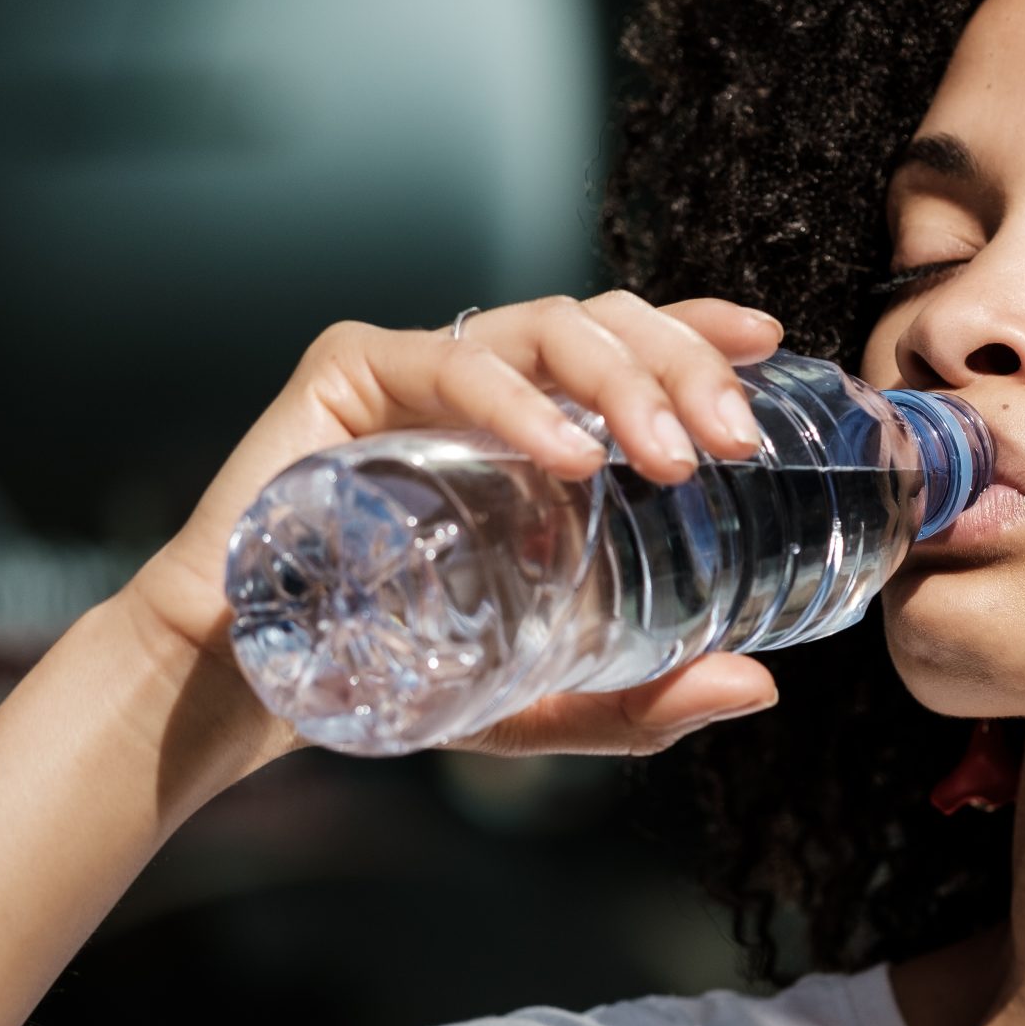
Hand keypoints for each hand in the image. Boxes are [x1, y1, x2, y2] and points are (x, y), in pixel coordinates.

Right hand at [118, 291, 786, 758]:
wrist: (255, 688)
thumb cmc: (398, 669)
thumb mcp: (542, 696)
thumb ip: (642, 700)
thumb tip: (755, 687)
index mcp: (538, 425)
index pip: (630, 347)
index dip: (698, 330)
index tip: (768, 344)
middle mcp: (486, 382)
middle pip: (604, 325)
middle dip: (682, 367)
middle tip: (733, 442)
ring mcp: (420, 368)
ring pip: (544, 325)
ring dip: (623, 381)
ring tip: (670, 457)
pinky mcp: (351, 370)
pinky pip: (454, 365)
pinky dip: (519, 402)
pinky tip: (569, 456)